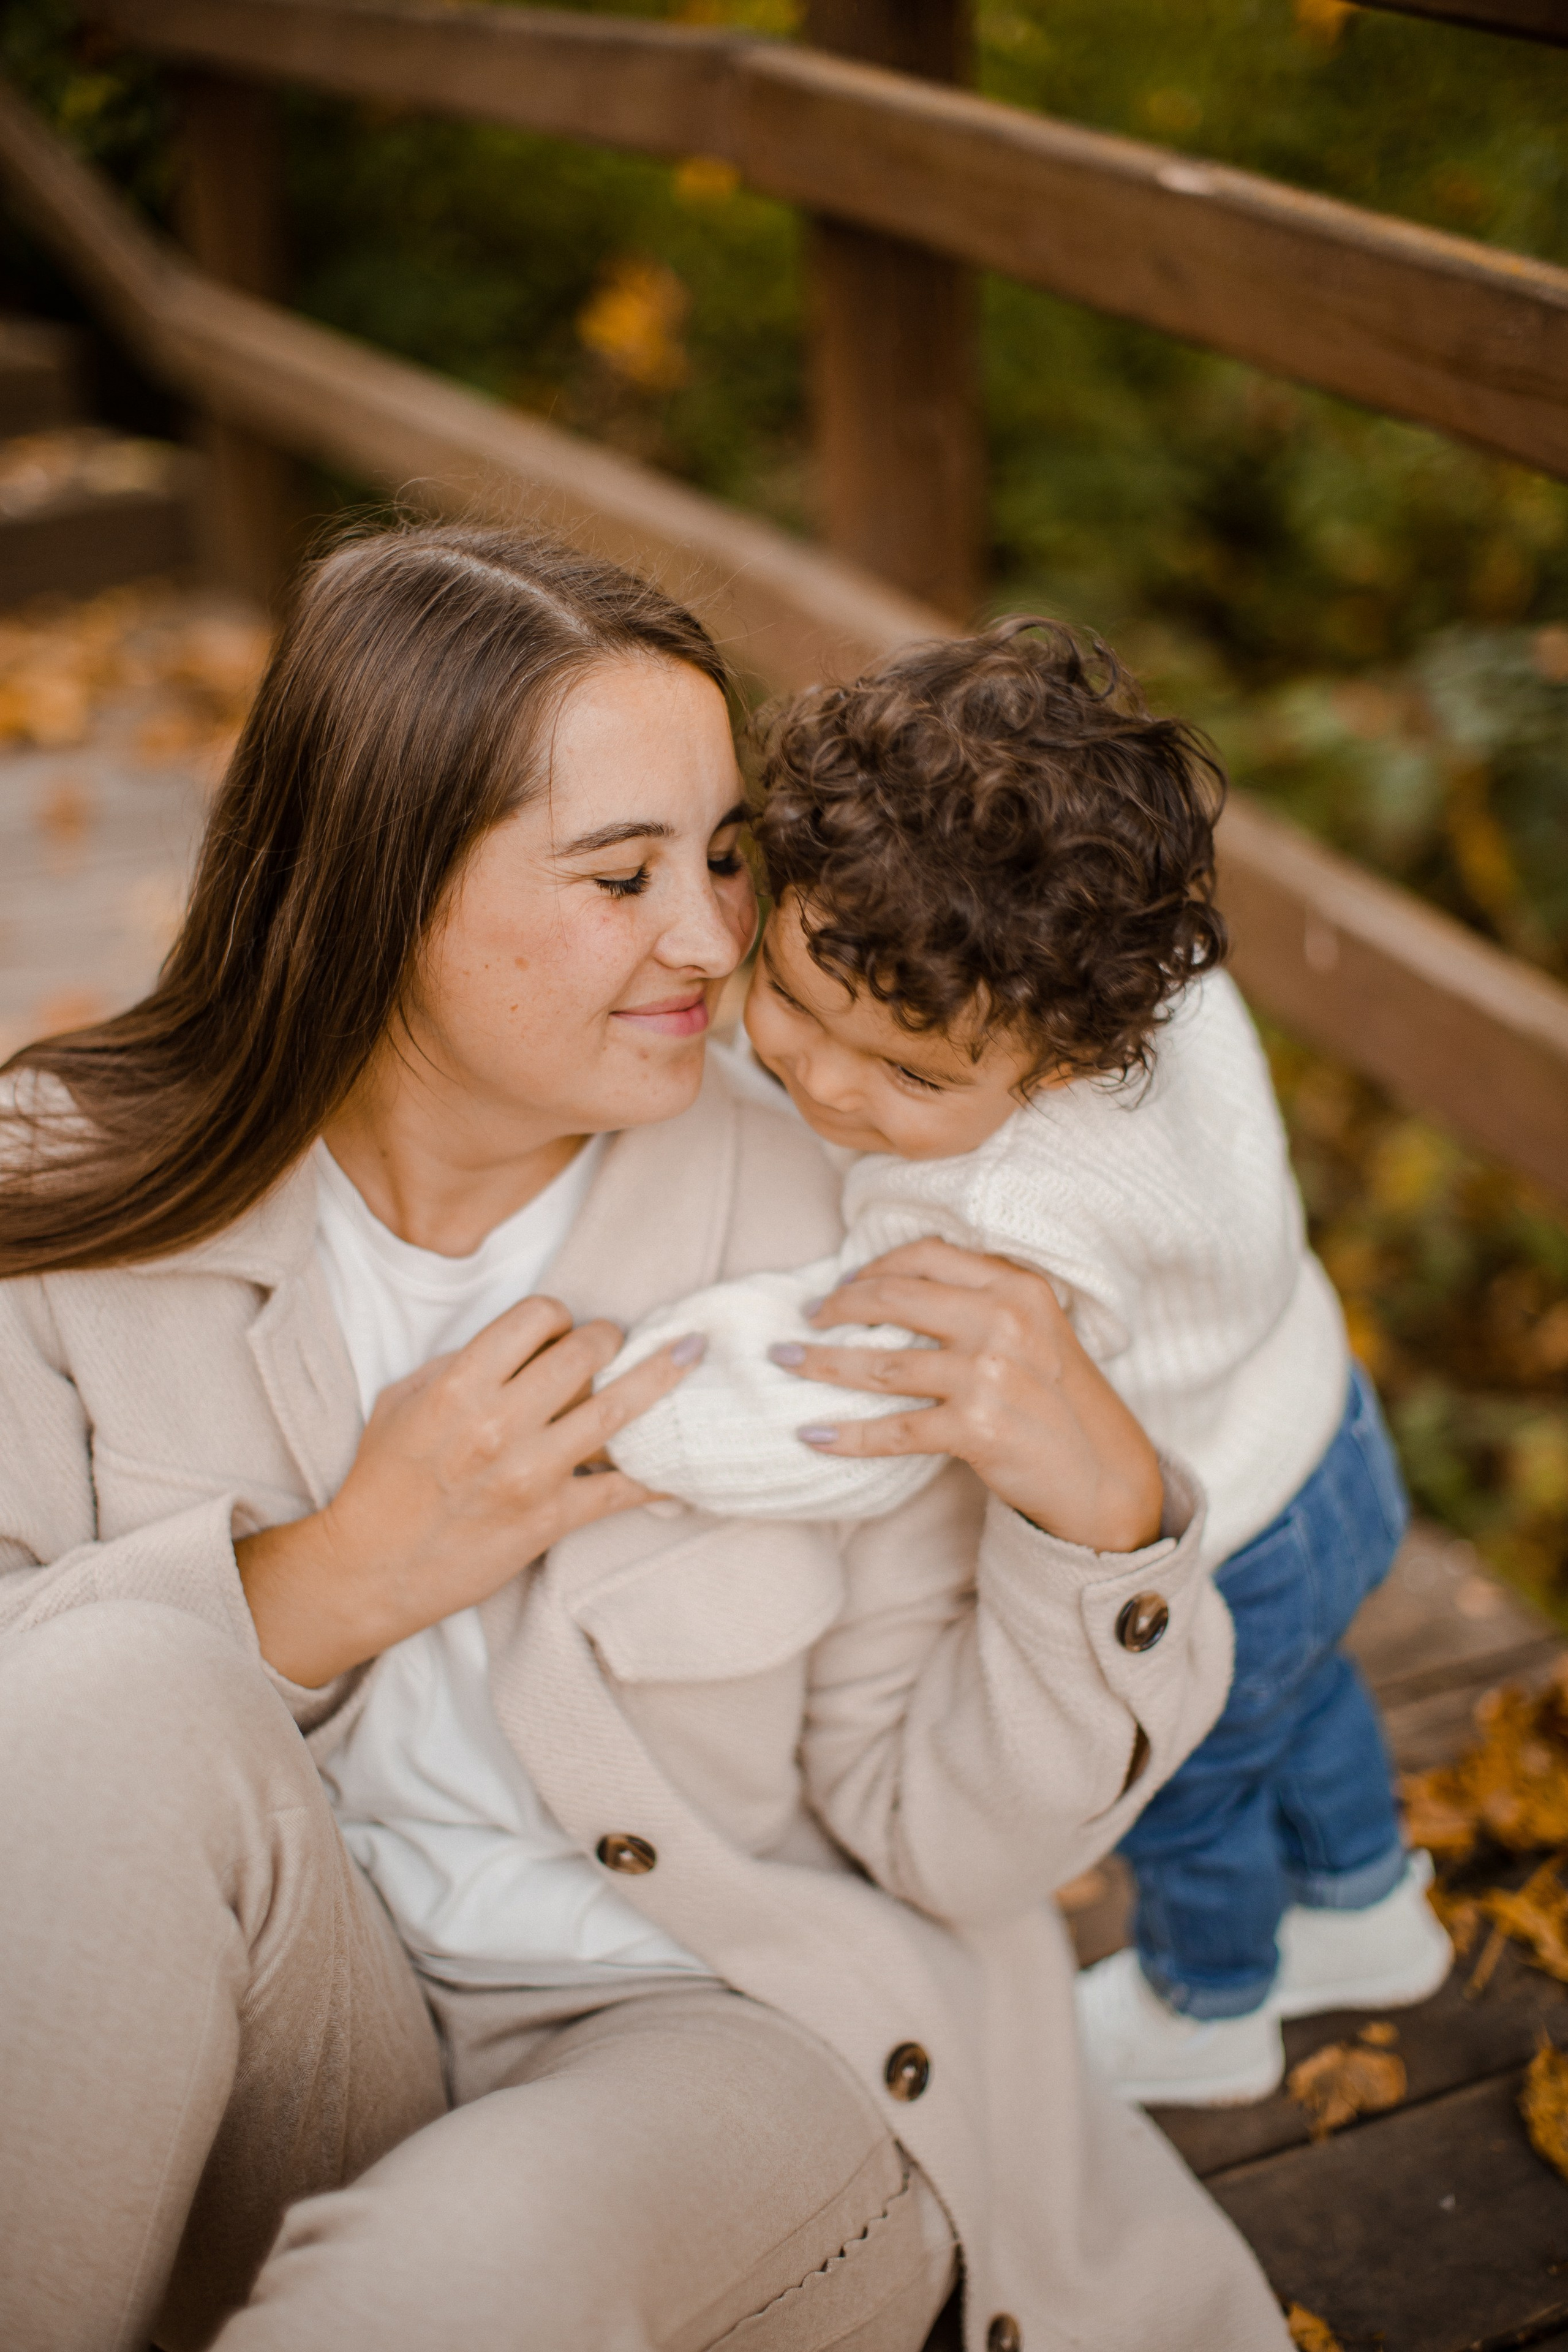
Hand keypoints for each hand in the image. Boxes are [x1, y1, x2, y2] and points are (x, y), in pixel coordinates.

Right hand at [237, 1298, 701, 1687]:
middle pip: (584, 1354)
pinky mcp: (551, 1518)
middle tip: (617, 1341)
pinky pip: (621, 1491)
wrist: (371, 1568)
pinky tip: (690, 1462)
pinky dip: (660, 1477)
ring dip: (660, 1376)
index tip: (561, 1328)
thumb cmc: (382, 1480)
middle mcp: (499, 1424)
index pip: (535, 1318)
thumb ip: (458, 1364)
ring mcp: (530, 1472)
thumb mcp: (402, 1400)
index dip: (557, 1315)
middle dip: (609, 1338)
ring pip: (616, 1411)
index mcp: (459, 1386)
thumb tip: (520, 1345)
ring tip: (689, 1355)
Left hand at [772, 1238, 1162, 1551]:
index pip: (928, 1255)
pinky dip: (847, 1435)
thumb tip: (894, 1288)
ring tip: (785, 1362)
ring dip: (822, 1363)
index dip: (875, 1266)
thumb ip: (982, 1300)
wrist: (1101, 1473)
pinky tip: (812, 1436)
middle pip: (895, 1298)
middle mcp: (1003, 1321)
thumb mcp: (1038, 1328)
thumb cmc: (1060, 1399)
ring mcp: (988, 1375)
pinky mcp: (976, 1428)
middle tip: (807, 1320)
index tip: (843, 1284)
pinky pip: (893, 1430)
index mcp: (1018, 1287)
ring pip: (881, 1364)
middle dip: (838, 1307)